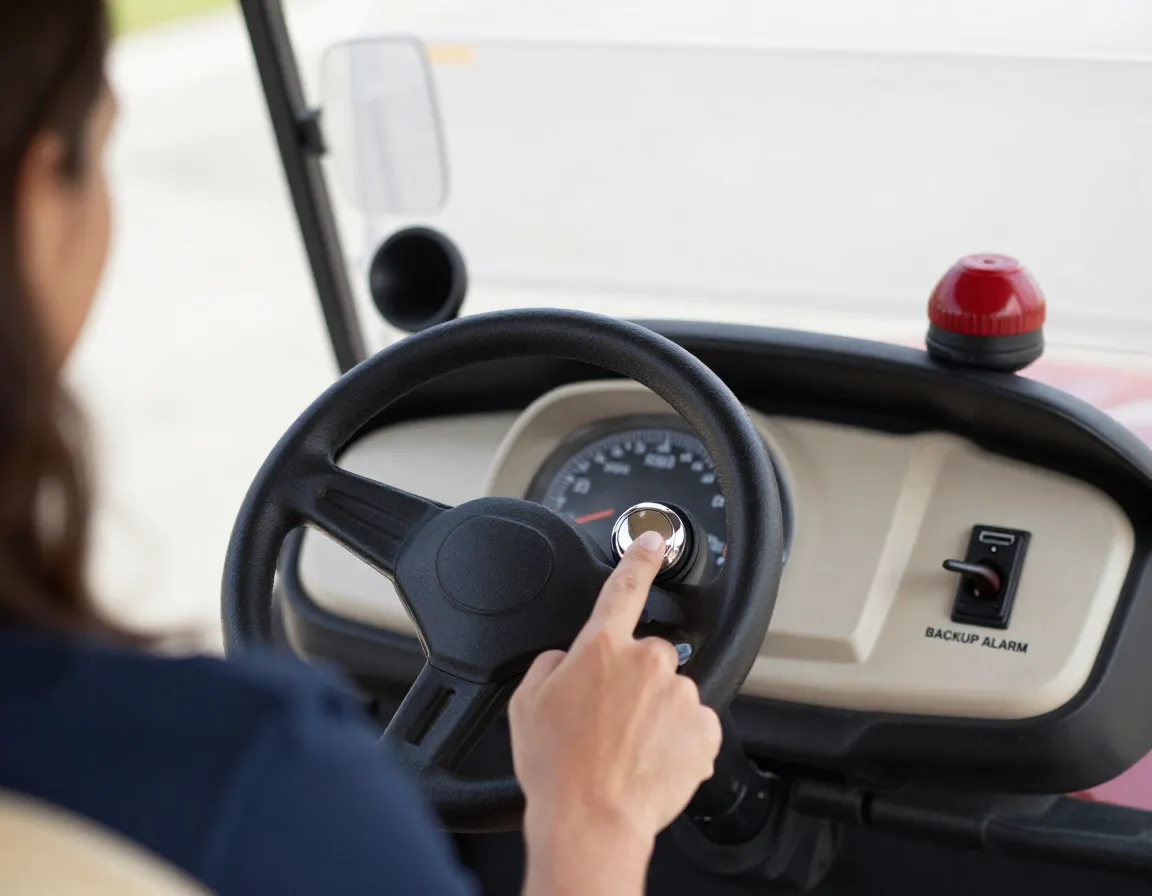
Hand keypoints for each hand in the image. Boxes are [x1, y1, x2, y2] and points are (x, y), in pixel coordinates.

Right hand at [510, 531, 721, 893]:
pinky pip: (691, 726)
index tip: (655, 539)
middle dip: (632, 682)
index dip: (640, 557)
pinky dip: (675, 741)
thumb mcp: (527, 703)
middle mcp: (648, 662)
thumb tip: (567, 659)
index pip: (625, 585)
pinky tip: (648, 762)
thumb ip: (552, 663)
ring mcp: (680, 695)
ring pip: (670, 694)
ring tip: (625, 750)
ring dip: (653, 714)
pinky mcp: (704, 730)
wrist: (591, 820)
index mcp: (603, 645)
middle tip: (608, 722)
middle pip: (647, 657)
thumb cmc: (557, 768)